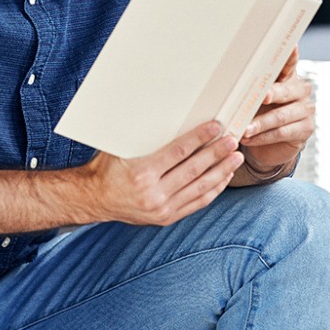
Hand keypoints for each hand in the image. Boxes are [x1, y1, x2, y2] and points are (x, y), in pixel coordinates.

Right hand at [84, 120, 243, 225]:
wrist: (94, 199)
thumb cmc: (106, 167)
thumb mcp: (119, 148)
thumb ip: (142, 136)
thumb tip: (165, 112)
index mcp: (142, 173)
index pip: (179, 152)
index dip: (200, 138)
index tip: (216, 127)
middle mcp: (153, 194)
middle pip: (194, 170)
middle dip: (217, 154)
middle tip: (233, 141)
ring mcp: (162, 209)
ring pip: (200, 188)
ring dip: (221, 172)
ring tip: (236, 158)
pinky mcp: (166, 217)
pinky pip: (196, 203)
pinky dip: (212, 190)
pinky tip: (223, 178)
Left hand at [238, 47, 312, 177]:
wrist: (270, 145)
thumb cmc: (260, 114)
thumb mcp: (254, 98)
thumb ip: (249, 86)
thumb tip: (226, 76)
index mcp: (288, 76)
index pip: (290, 62)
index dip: (291, 54)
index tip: (291, 45)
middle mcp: (300, 90)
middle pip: (286, 90)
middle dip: (272, 94)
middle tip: (262, 97)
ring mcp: (305, 110)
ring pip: (280, 116)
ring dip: (260, 123)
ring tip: (244, 129)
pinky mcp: (304, 129)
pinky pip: (281, 133)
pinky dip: (262, 137)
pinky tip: (249, 138)